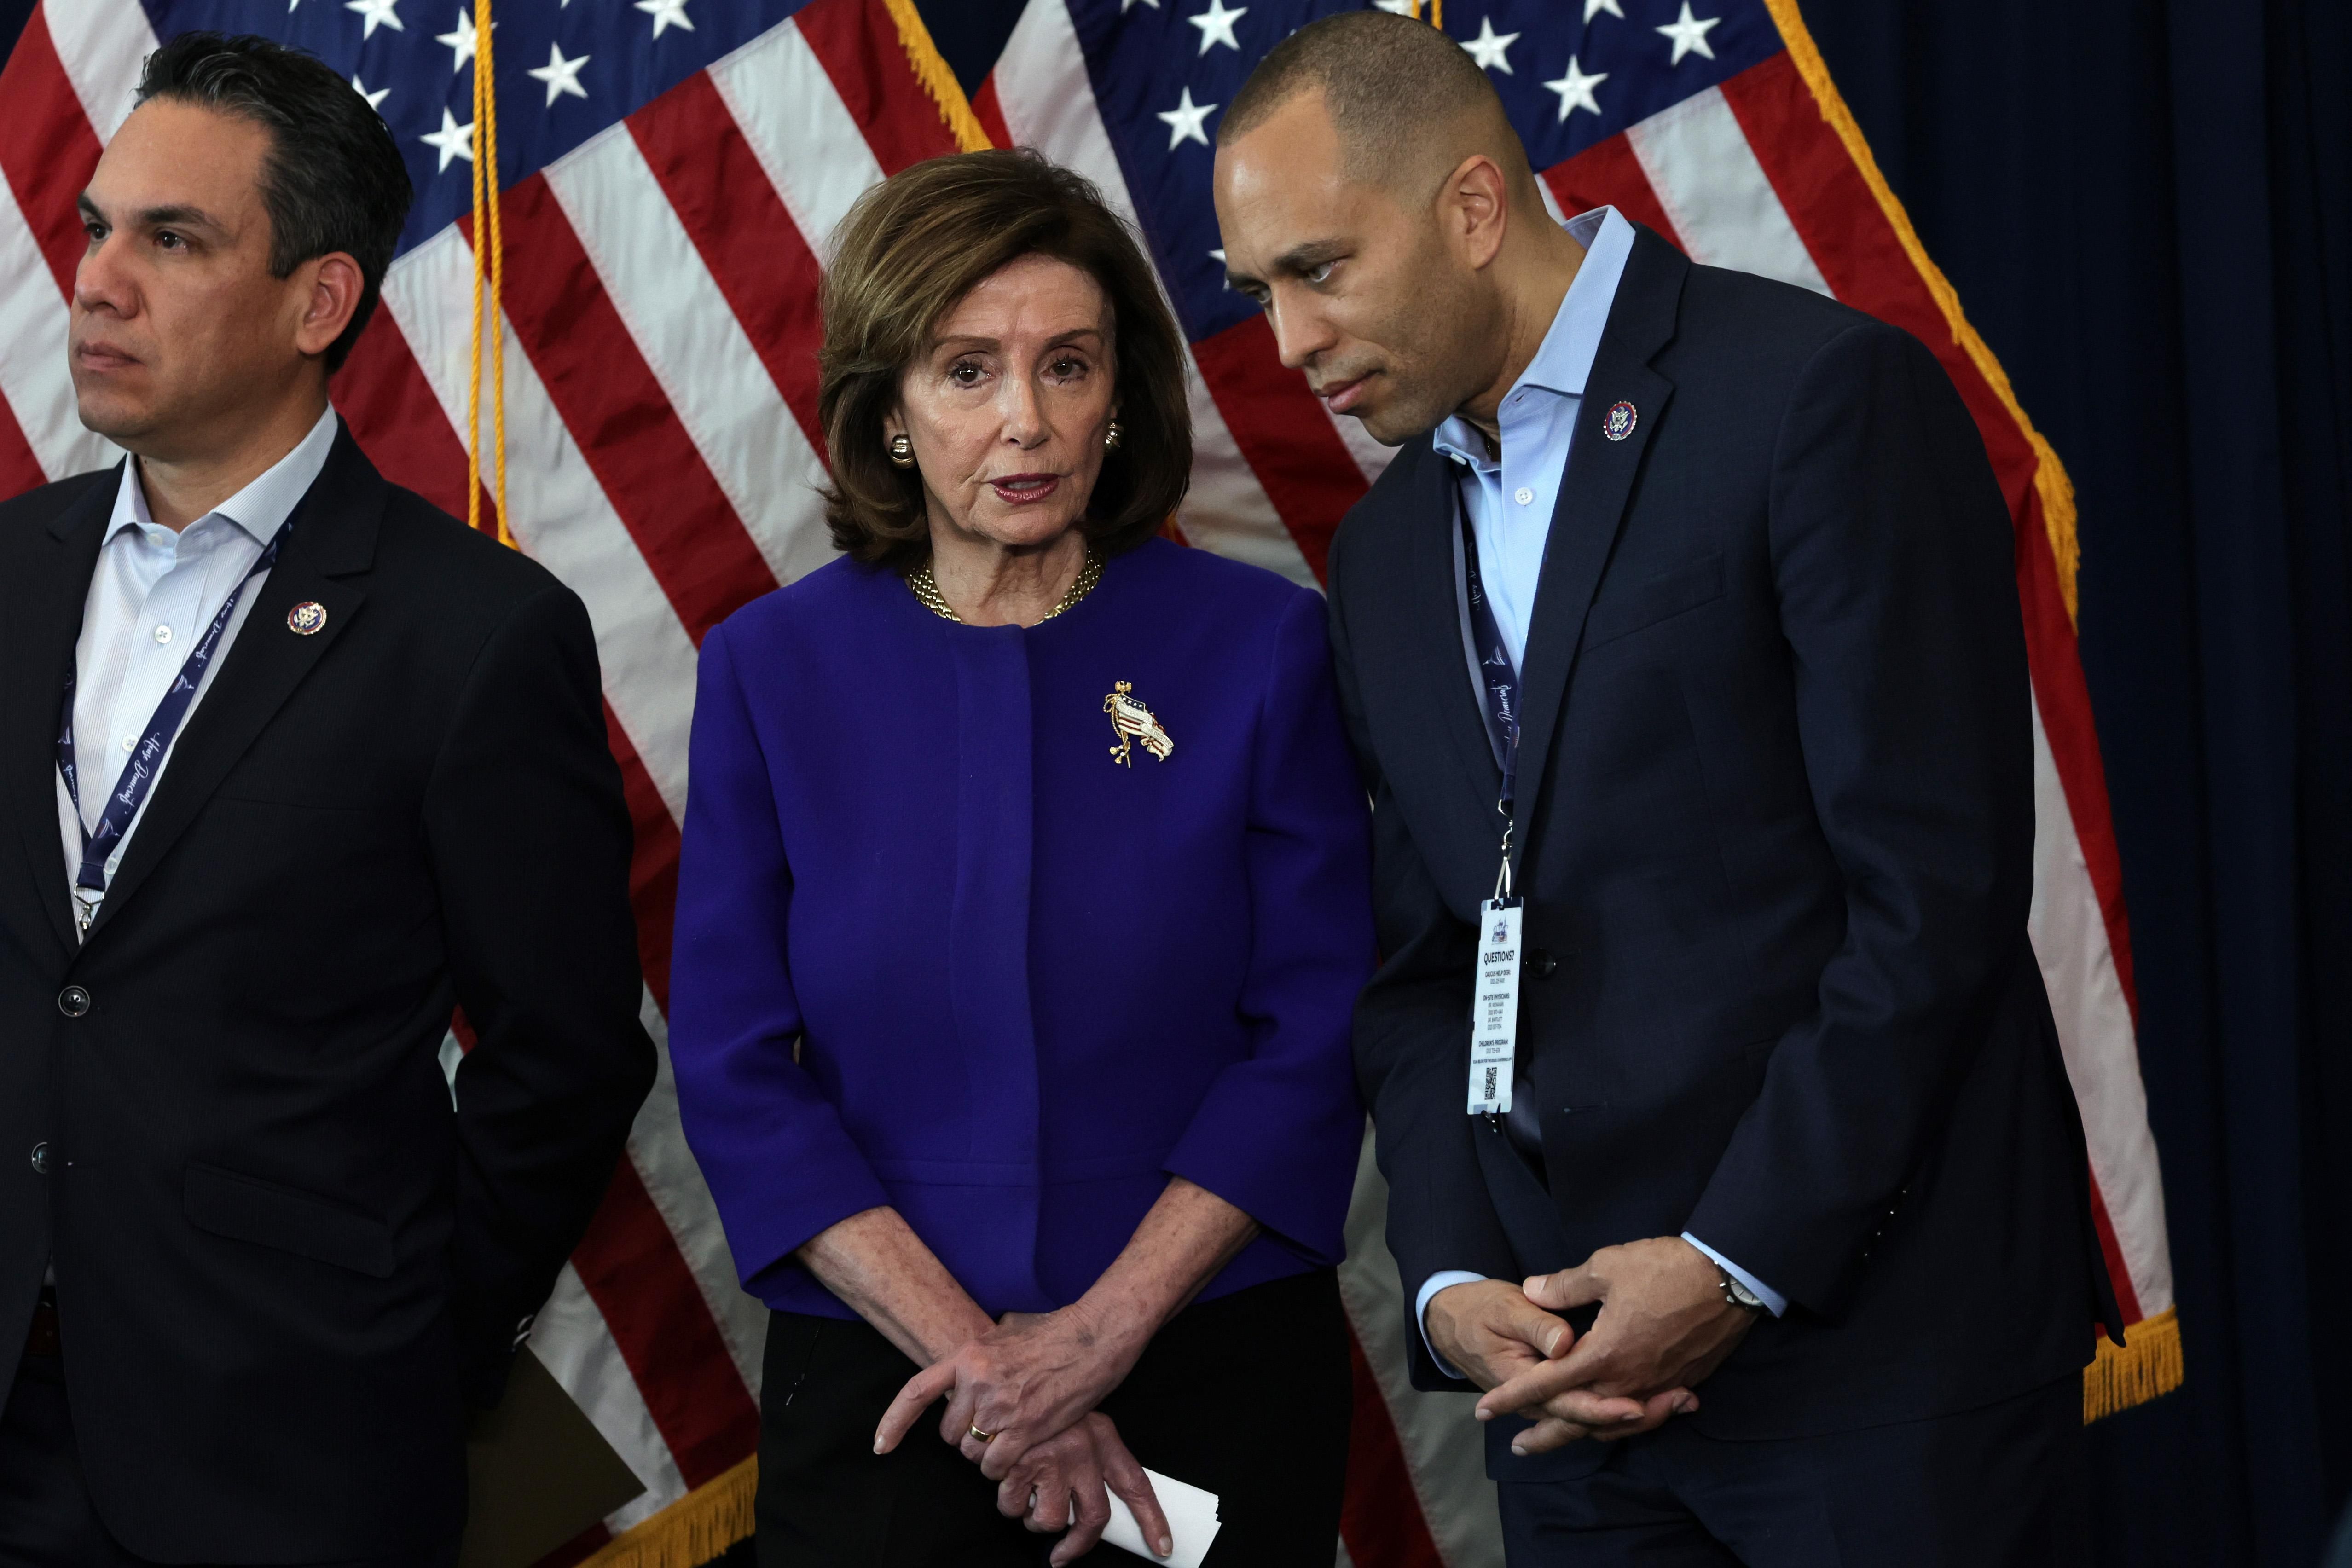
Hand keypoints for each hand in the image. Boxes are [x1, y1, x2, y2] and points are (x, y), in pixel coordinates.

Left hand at [874, 1299, 1145, 1479]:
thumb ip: (979, 1361)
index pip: (917, 1391)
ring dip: (988, 1454)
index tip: (880, 1446)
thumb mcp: (1004, 1336)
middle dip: (967, 1437)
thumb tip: (963, 1382)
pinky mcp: (1025, 1428)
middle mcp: (977, 1381)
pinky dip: (1004, 1467)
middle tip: (994, 1426)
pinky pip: (996, 1465)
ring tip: (1013, 1434)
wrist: (1093, 1337)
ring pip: (972, 1453)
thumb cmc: (1054, 1334)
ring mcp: (1000, 1405)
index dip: (894, 1422)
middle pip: (950, 1434)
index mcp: (967, 1354)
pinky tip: (1020, 1451)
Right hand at [996, 1410, 1170, 1564]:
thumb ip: (1092, 1458)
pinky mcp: (1020, 1467)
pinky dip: (1009, 1503)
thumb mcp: (1080, 1423)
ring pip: (1050, 1520)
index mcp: (1104, 1439)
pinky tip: (1008, 1482)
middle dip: (1078, 1545)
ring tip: (1028, 1494)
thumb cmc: (1043, 1406)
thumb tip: (1089, 1507)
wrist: (1005, 1386)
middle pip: (1095, 1518)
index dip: (1152, 1520)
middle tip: (1063, 1554)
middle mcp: (1084, 1452)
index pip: (1136, 1485)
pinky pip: (1014, 1509)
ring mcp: (1053, 1461)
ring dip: (1035, 1518)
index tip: (1162, 1546)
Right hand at [1424, 1279, 1662, 1441]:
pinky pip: (1601, 1408)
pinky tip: (1668, 1395)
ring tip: (1683, 1399)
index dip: (1607, 1406)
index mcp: (1530, 1379)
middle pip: (1597, 1421)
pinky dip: (1637, 1406)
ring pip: (1603, 1422)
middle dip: (1642, 1415)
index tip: (1638, 1405)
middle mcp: (1545, 1399)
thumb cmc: (1479, 1309)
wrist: (1452, 1320)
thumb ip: (1538, 1324)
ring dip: (1646, 1414)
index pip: (1573, 1403)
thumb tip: (1563, 1342)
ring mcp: (1555, 1396)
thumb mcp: (1505, 1308)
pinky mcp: (1563, 1387)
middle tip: (1680, 1402)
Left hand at [1476, 1238, 1750, 1452]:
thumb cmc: (1665, 1268)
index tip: (1484, 1410)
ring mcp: (1657, 1385)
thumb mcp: (1606, 1267)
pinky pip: (1644, 1413)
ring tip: (1563, 1437)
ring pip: (1613, 1423)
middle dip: (1546, 1435)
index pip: (1546, 1384)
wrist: (1728, 1277)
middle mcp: (1628, 1380)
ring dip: (1585, 1432)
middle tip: (1519, 1446)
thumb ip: (1564, 1287)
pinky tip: (1616, 1420)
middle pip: (1579, 1420)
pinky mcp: (1681, 1381)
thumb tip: (1531, 1291)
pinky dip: (1624, 1422)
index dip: (1512, 1398)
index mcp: (1603, 1355)